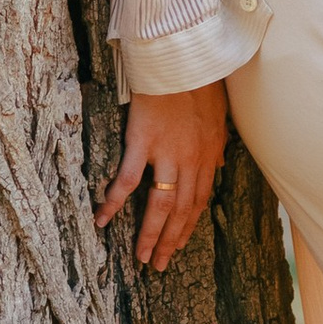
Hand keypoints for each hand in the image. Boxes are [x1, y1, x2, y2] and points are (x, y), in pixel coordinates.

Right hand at [98, 80, 230, 269]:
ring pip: (160, 205)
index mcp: (208, 156)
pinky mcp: (143, 142)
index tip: (179, 244)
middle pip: (182, 211)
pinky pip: (128, 180)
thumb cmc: (199, 83)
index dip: (188, 226)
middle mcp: (191, 161)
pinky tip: (102, 220)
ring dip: (151, 234)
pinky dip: (114, 203)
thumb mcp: (218, 117)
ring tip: (142, 256)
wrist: (182, 59)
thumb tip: (219, 167)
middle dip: (171, 241)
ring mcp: (167, 154)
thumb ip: (216, 146)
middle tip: (160, 264)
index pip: (199, 201)